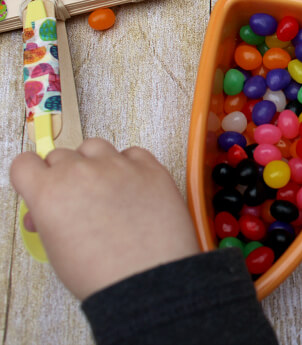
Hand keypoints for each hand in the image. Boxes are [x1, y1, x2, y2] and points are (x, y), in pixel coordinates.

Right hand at [10, 138, 199, 299]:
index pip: (25, 163)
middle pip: (61, 156)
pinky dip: (129, 165)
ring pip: (95, 146)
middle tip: (77, 198)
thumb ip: (47, 218)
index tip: (41, 184)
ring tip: (105, 189)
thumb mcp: (56, 249)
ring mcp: (118, 166)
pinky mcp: (150, 168)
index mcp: (49, 192)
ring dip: (95, 162)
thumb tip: (45, 209)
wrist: (147, 280)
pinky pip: (133, 153)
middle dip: (65, 175)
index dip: (32, 176)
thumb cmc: (101, 273)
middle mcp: (82, 172)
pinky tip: (132, 186)